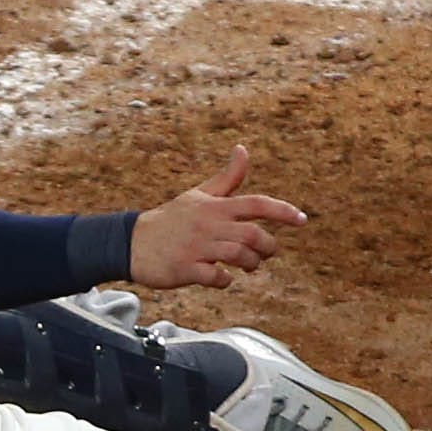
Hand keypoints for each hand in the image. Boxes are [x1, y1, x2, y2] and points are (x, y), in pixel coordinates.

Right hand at [128, 145, 305, 288]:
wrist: (130, 242)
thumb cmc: (170, 219)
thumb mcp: (198, 195)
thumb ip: (227, 178)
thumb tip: (243, 150)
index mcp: (214, 206)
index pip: (256, 203)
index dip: (283, 211)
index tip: (301, 220)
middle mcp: (207, 225)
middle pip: (253, 235)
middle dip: (268, 247)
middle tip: (265, 253)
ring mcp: (196, 247)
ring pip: (239, 255)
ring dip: (251, 264)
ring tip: (247, 266)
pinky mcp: (185, 268)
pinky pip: (216, 277)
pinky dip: (225, 280)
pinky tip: (223, 278)